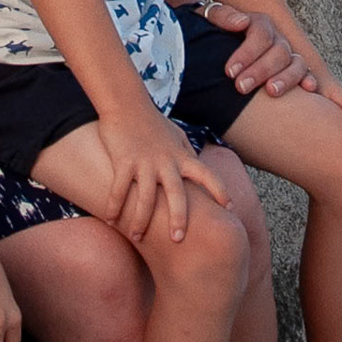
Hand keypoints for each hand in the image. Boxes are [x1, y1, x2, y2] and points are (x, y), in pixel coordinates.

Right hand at [98, 108, 229, 243]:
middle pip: (176, 194)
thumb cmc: (152, 120)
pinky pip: (119, 189)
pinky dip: (114, 206)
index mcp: (181, 156)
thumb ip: (187, 152)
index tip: (231, 208)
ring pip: (146, 198)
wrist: (126, 103)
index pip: (207, 174)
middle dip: (178, 218)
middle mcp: (166, 162)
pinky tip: (111, 220)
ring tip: (138, 238)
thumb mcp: (176, 134)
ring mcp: (144, 162)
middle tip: (178, 239)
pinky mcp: (124, 161)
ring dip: (141, 221)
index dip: (220, 190)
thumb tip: (197, 164)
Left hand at [210, 4, 314, 97]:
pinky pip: (307, 74)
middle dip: (260, 71)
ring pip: (296, 63)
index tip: (229, 71)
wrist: (214, 44)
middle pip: (279, 51)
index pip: (260, 35)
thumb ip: (222, 16)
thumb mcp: (209, 19)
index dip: (246, 53)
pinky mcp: (294, 72)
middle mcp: (277, 38)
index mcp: (259, 23)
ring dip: (286, 78)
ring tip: (271, 92)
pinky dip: (309, 80)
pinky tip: (308, 89)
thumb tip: (242, 22)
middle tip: (240, 87)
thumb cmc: (210, 32)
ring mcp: (288, 55)